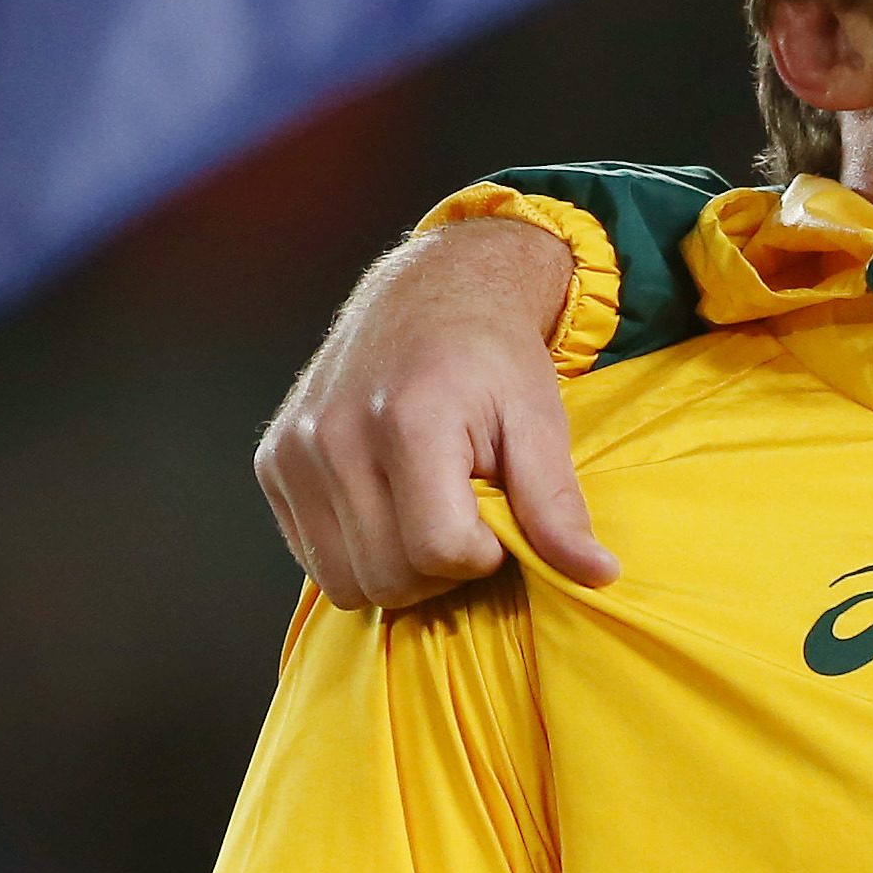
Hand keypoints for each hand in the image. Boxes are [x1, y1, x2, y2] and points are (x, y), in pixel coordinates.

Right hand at [255, 220, 614, 608]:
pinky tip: (390, 505)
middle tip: (467, 517)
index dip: (483, 554)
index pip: (440, 551)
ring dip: (397, 567)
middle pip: (389, 577)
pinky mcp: (272, 462)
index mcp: (410, 419)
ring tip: (429, 512)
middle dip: (441, 569)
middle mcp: (337, 434)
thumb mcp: (540, 422)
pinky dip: (357, 551)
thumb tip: (600, 577)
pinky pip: (313, 557)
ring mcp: (295, 450)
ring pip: (345, 581)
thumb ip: (558, 507)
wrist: (431, 291)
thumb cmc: (493, 358)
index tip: (498, 520)